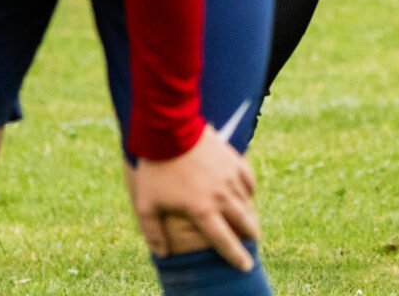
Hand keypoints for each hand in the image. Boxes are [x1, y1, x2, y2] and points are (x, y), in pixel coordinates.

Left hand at [131, 126, 259, 271]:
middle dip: (250, 236)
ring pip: (247, 202)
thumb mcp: (145, 206)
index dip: (236, 256)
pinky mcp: (233, 160)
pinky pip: (248, 180)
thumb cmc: (155, 170)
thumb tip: (162, 254)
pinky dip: (249, 191)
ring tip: (250, 223)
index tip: (246, 267)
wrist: (170, 131)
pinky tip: (247, 195)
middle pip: (243, 222)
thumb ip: (154, 233)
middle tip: (252, 243)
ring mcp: (230, 176)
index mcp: (202, 210)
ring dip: (250, 215)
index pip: (224, 241)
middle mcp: (221, 196)